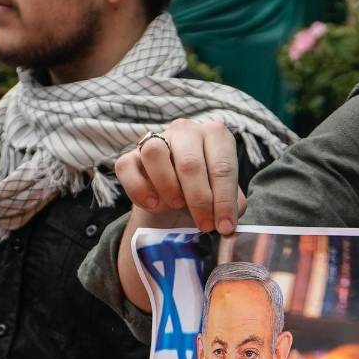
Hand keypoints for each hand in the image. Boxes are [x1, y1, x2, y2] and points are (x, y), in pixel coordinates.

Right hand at [116, 119, 246, 235]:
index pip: (222, 167)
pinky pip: (127, 167)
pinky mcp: (129, 156)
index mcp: (215, 136)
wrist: (173, 203)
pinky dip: (139, 190)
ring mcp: (156, 140)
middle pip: (190, 163)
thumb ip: (231, 205)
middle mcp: (186, 131)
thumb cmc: (204, 194)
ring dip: (167, 186)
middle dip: (199, 200)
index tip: (225, 227)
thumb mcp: (224, 198)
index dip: (224, 201)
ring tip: (176, 206)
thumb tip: (227, 223)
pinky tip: (153, 205)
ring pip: (155, 153)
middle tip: (203, 225)